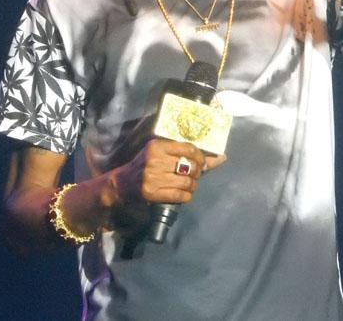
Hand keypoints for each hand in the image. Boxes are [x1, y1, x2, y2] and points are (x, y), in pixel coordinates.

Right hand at [112, 139, 226, 209]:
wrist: (122, 183)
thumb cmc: (145, 164)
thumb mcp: (161, 153)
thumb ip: (186, 154)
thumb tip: (220, 157)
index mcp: (157, 146)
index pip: (188, 148)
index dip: (200, 156)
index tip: (202, 162)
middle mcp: (155, 160)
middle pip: (190, 166)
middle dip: (197, 172)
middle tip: (195, 174)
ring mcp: (153, 177)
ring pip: (186, 182)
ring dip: (193, 185)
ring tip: (190, 185)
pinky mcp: (152, 193)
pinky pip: (179, 195)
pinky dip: (187, 196)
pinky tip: (185, 194)